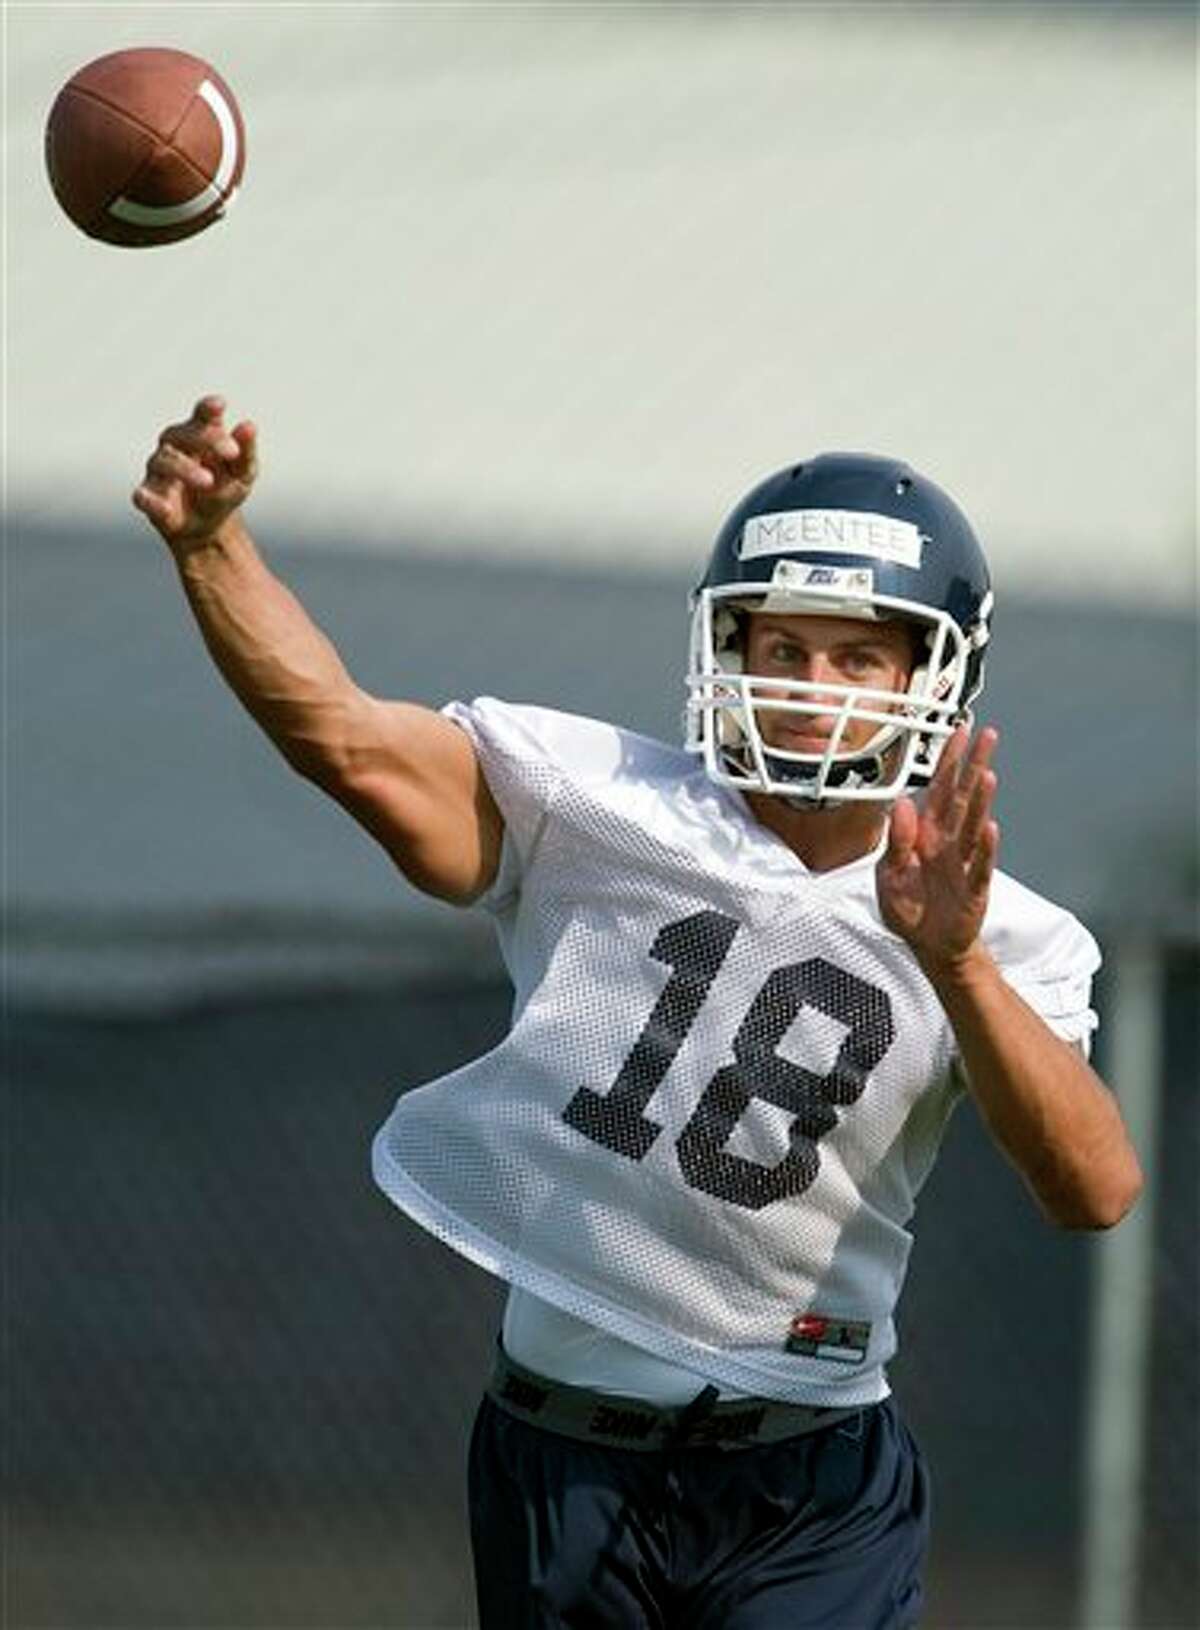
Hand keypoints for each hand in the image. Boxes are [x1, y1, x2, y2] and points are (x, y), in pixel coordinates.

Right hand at [132, 394, 257, 550]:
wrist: (209, 527)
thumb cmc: (224, 490)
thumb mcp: (243, 474)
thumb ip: (246, 451)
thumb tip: (249, 426)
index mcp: (198, 435)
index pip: (201, 416)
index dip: (208, 409)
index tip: (220, 405)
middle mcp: (174, 447)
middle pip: (180, 434)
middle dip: (205, 439)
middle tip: (232, 452)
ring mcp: (159, 471)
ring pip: (163, 461)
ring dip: (185, 469)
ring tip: (209, 481)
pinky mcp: (149, 498)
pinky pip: (143, 496)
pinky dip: (150, 500)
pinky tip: (165, 506)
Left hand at [876, 725, 998, 973]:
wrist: (928, 946)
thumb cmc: (909, 908)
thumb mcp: (888, 875)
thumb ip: (895, 841)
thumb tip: (901, 804)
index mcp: (925, 834)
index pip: (937, 790)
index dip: (947, 760)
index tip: (959, 732)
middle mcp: (947, 842)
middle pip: (962, 797)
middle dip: (973, 765)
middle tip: (988, 736)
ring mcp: (963, 862)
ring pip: (973, 825)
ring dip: (980, 800)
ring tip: (987, 774)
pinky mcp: (974, 887)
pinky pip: (980, 865)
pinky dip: (986, 848)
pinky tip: (991, 828)